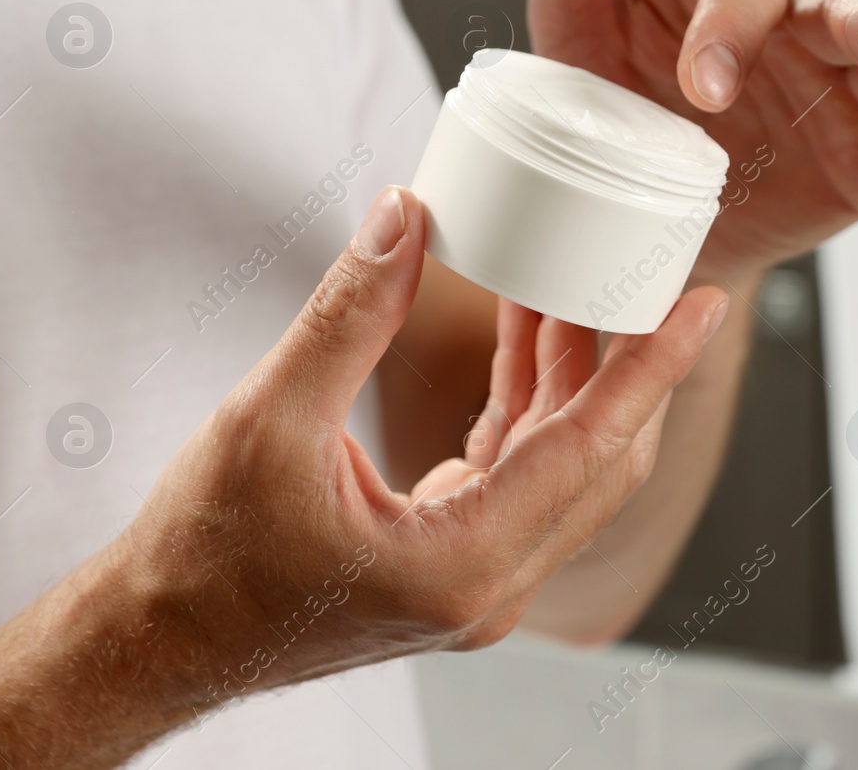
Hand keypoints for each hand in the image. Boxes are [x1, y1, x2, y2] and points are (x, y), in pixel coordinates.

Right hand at [129, 188, 724, 702]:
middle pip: (599, 460)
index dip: (653, 368)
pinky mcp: (453, 559)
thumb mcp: (271, 418)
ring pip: (562, 464)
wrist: (156, 641)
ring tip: (574, 281)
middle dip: (625, 361)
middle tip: (645, 276)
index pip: (591, 449)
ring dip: (572, 374)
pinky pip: (519, 471)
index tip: (701, 304)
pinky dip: (528, 401)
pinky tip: (523, 335)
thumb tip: (407, 217)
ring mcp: (476, 578)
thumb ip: (350, 314)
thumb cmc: (204, 557)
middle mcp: (489, 583)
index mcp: (463, 563)